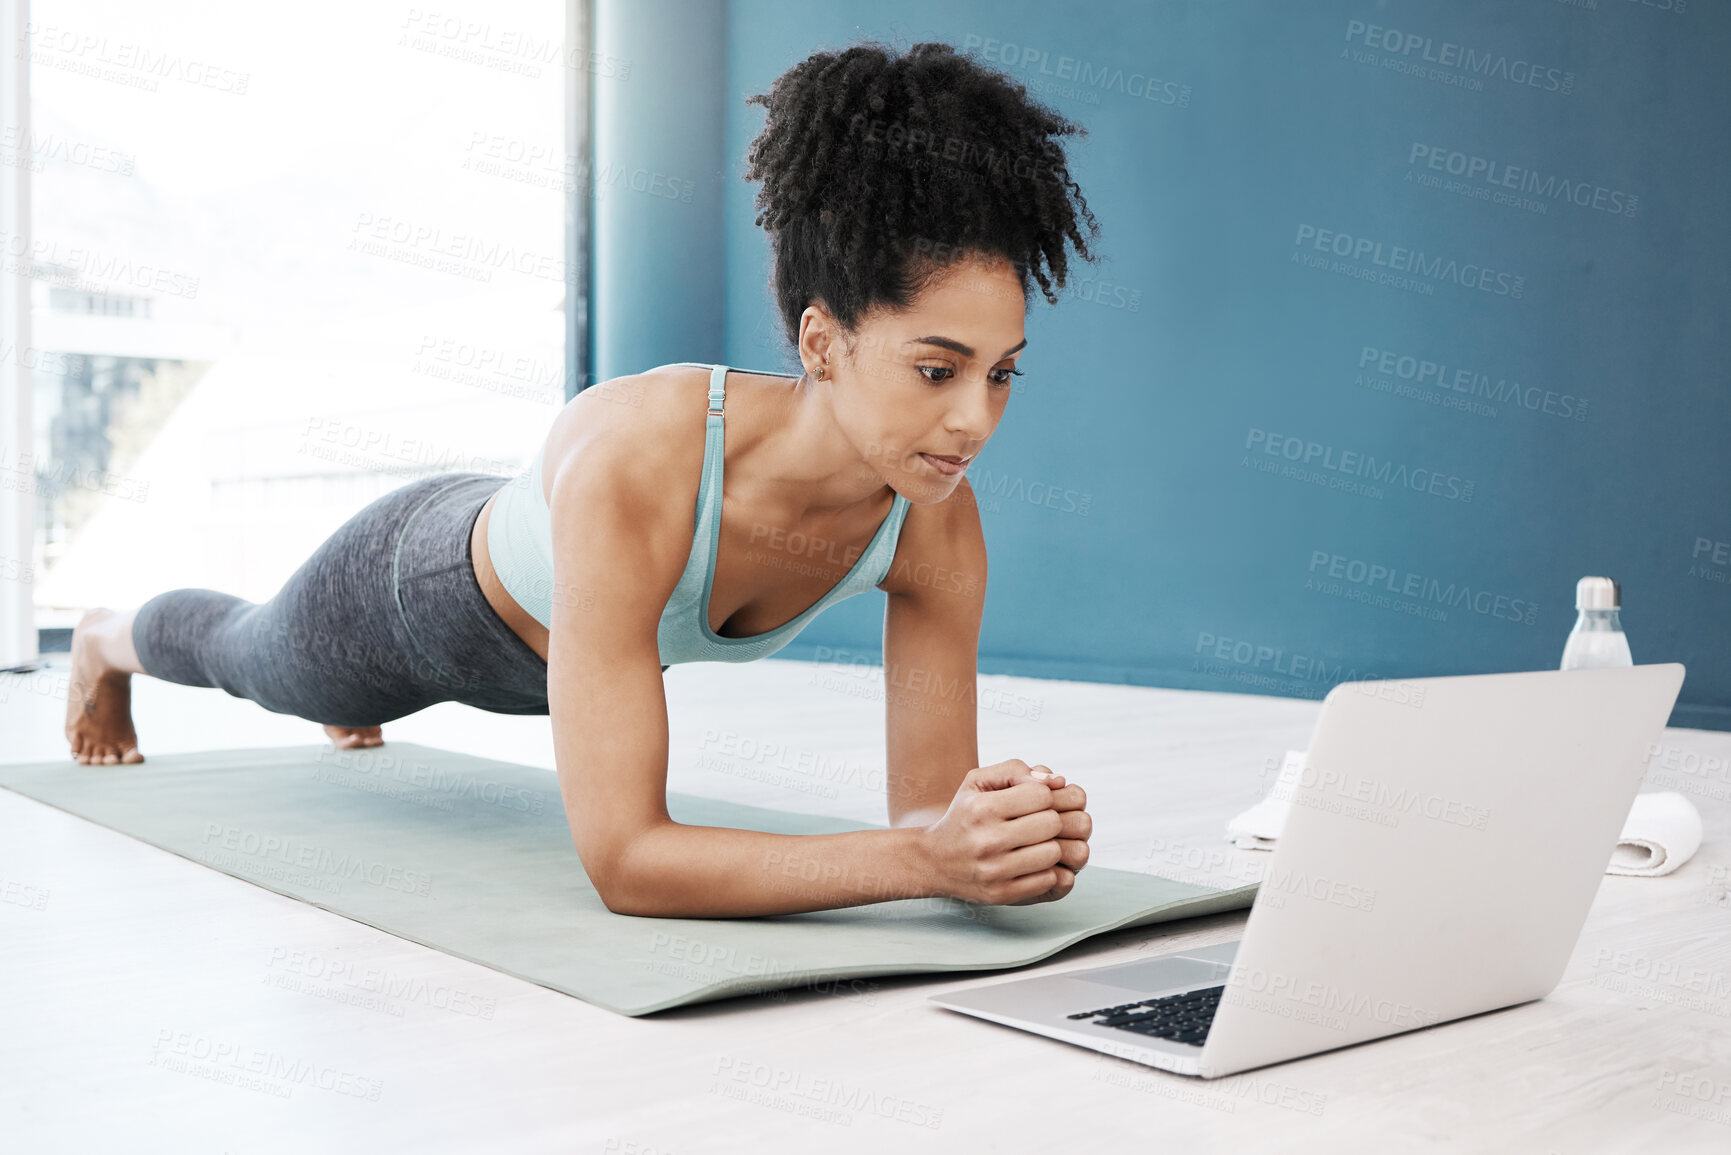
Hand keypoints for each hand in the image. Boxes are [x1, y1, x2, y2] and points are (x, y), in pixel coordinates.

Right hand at [916, 759, 1087, 905]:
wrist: (934, 860)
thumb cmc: (963, 816)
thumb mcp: (978, 782)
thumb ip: (1016, 770)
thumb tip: (1057, 781)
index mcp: (982, 808)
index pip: (1041, 795)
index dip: (1044, 795)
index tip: (1033, 802)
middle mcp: (987, 840)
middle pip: (1052, 823)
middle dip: (1051, 819)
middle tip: (1038, 823)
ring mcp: (994, 870)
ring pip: (1053, 853)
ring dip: (1051, 846)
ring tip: (1036, 843)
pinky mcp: (1001, 894)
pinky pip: (1048, 880)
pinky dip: (1047, 870)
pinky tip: (1031, 863)